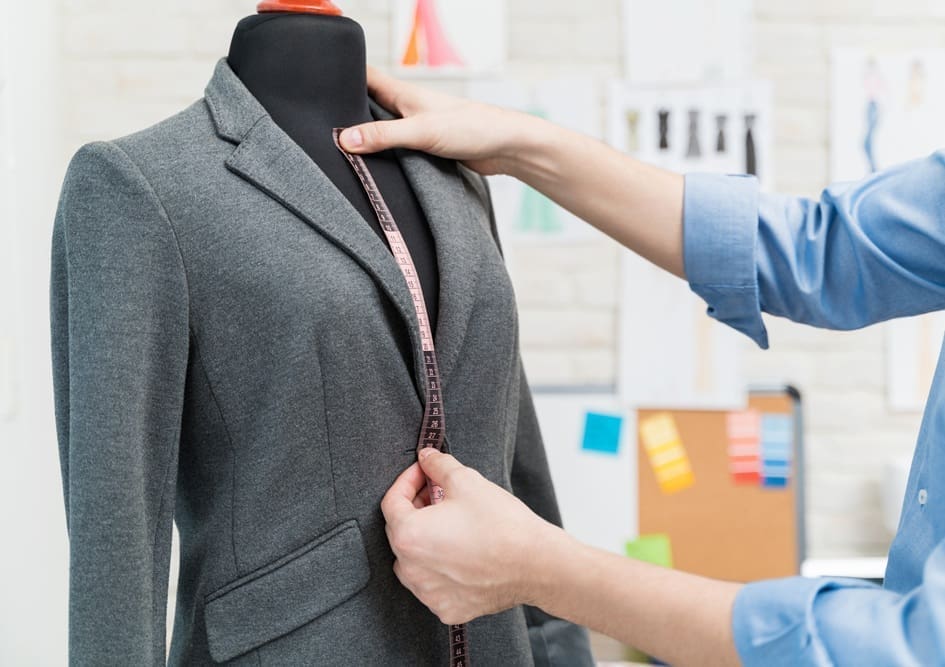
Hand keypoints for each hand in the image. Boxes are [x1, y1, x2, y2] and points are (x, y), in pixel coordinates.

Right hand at [339, 67, 540, 175]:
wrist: (505, 147)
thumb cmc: (472, 128)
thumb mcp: (421, 132)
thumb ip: (383, 136)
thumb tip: (346, 140)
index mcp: (402, 93)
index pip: (363, 76)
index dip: (340, 76)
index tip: (315, 84)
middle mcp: (406, 107)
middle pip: (366, 105)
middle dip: (346, 113)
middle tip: (319, 125)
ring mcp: (415, 127)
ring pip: (380, 129)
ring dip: (365, 138)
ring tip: (338, 149)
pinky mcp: (425, 148)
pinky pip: (395, 149)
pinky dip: (383, 155)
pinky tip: (372, 167)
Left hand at [381, 449, 565, 623]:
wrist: (536, 564)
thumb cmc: (501, 524)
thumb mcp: (466, 481)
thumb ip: (438, 466)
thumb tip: (426, 457)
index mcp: (409, 536)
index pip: (392, 502)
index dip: (407, 480)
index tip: (423, 472)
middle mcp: (411, 569)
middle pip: (400, 531)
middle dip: (415, 507)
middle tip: (438, 492)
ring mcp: (427, 593)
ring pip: (413, 560)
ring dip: (425, 539)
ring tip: (450, 522)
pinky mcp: (446, 608)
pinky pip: (432, 583)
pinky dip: (439, 567)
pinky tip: (460, 551)